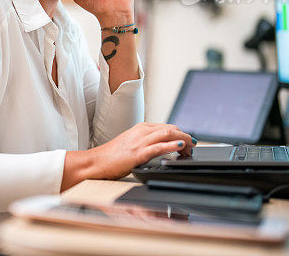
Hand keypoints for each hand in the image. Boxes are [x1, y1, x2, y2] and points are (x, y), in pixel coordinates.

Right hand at [62, 123, 194, 188]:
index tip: (187, 142)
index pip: (166, 127)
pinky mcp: (137, 153)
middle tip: (192, 146)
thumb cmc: (111, 156)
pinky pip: (158, 147)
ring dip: (182, 139)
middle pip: (170, 128)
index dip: (180, 133)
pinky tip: (179, 147)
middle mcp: (141, 132)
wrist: (95, 162)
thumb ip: (145, 143)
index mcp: (140, 128)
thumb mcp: (131, 144)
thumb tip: (161, 147)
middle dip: (185, 136)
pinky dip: (171, 145)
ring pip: (167, 134)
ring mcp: (139, 142)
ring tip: (190, 147)